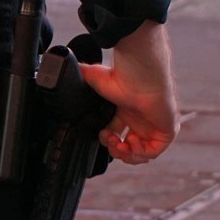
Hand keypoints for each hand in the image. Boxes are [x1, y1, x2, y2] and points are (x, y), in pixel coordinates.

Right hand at [79, 21, 178, 165]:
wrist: (140, 75)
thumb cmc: (122, 75)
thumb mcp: (93, 77)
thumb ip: (77, 75)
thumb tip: (54, 66)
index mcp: (126, 109)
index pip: (117, 132)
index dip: (107, 139)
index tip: (101, 135)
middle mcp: (140, 118)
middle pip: (128, 145)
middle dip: (115, 149)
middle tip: (109, 140)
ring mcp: (154, 125)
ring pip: (140, 152)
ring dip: (125, 153)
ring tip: (118, 144)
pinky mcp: (166, 131)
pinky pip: (153, 152)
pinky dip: (139, 153)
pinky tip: (131, 142)